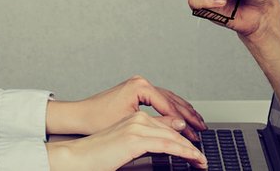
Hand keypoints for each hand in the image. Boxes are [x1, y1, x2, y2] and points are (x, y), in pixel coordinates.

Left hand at [46, 75, 206, 140]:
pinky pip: (161, 100)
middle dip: (189, 116)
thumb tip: (180, 125)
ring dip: (184, 112)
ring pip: (169, 99)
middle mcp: (141, 82)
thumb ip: (158, 123)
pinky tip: (182, 118)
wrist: (81, 115)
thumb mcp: (132, 124)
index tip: (194, 134)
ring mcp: (139, 86)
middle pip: (172, 100)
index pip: (169, 106)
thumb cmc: (99, 119)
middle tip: (202, 129)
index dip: (184, 122)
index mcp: (140, 87)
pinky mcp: (137, 92)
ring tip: (198, 124)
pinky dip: (173, 109)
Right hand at [46, 111, 207, 170]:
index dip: (184, 137)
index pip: (167, 126)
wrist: (77, 157)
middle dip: (191, 144)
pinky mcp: (135, 138)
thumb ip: (146, 141)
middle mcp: (137, 118)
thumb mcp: (127, 146)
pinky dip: (184, 152)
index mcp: (135, 118)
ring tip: (201, 161)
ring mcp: (137, 126)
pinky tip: (193, 159)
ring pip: (174, 136)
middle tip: (202, 158)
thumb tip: (166, 141)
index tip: (194, 150)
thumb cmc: (97, 155)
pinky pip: (167, 145)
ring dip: (191, 150)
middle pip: (174, 130)